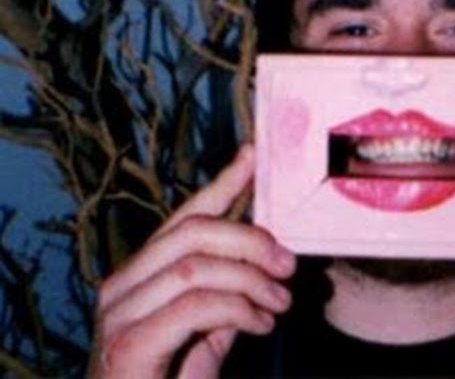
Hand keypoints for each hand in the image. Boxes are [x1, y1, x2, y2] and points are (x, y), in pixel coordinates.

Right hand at [89, 144, 295, 378]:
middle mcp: (121, 286)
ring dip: (250, 279)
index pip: (186, 216)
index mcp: (141, 273)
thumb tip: (268, 251)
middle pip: (193, 232)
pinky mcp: (126, 346)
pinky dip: (238, 309)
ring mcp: (118, 315)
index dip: (223, 183)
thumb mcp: (208, 328)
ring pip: (195, 266)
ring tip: (279, 302)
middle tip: (288, 264)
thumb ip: (228, 291)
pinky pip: (193, 306)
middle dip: (251, 240)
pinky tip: (260, 325)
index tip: (254, 156)